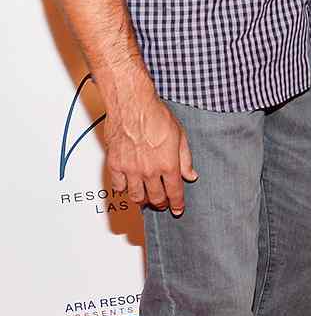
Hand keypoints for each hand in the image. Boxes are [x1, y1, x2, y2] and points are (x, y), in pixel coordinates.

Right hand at [102, 86, 195, 214]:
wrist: (133, 106)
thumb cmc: (156, 116)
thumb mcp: (180, 136)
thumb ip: (185, 159)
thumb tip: (190, 174)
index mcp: (167, 164)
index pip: (174, 192)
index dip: (177, 203)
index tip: (178, 209)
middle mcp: (149, 171)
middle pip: (155, 197)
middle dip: (161, 203)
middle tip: (163, 203)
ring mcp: (131, 170)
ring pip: (136, 196)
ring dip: (143, 200)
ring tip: (146, 198)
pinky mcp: (115, 165)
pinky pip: (118, 186)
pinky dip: (124, 189)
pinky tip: (129, 186)